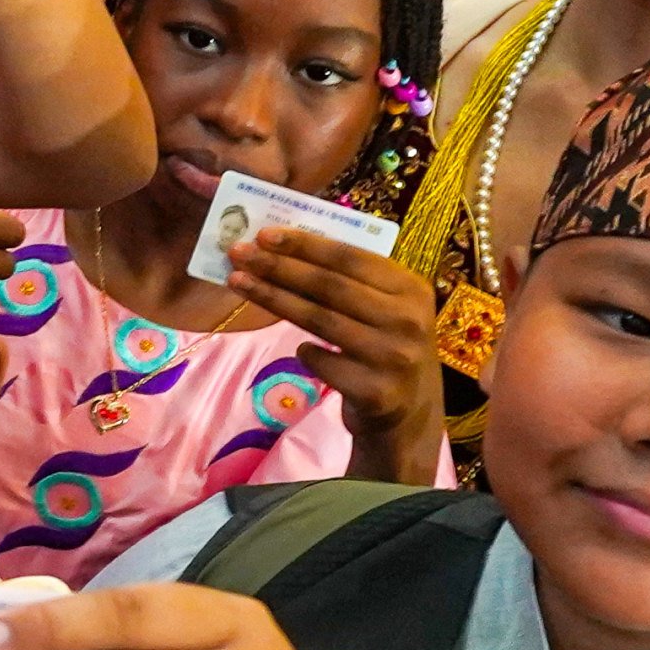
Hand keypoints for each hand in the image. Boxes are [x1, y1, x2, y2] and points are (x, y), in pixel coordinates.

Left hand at [228, 225, 445, 481]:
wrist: (409, 416)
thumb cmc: (385, 348)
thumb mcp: (384, 309)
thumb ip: (348, 281)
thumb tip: (280, 247)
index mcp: (411, 288)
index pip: (350, 257)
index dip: (305, 244)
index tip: (263, 234)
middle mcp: (408, 320)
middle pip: (329, 286)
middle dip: (279, 267)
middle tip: (238, 254)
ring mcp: (393, 358)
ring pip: (320, 321)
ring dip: (273, 298)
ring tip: (238, 282)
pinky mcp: (376, 392)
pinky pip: (323, 363)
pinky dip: (305, 352)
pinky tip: (300, 348)